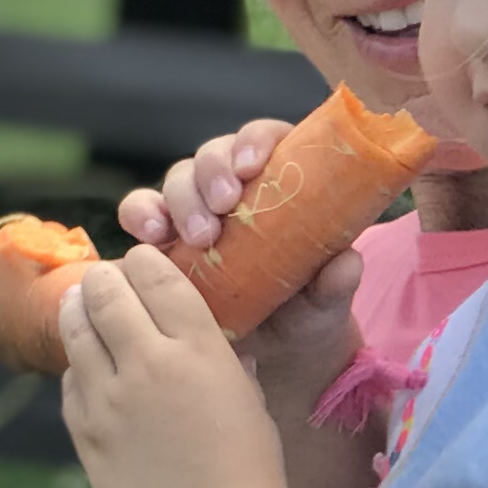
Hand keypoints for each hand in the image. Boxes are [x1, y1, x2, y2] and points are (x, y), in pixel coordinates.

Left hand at [57, 251, 285, 487]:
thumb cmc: (247, 464)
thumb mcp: (245, 393)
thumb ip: (220, 354)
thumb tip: (203, 328)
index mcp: (198, 348)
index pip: (154, 274)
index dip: (143, 261)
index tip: (139, 262)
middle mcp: (148, 364)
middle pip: (105, 291)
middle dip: (103, 279)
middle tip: (105, 281)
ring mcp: (109, 398)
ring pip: (75, 328)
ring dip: (78, 311)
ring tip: (82, 308)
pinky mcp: (85, 431)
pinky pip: (70, 381)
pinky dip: (78, 366)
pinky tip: (88, 368)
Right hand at [118, 130, 365, 433]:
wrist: (272, 349)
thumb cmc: (306, 310)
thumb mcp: (326, 300)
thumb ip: (336, 282)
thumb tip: (346, 263)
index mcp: (280, 180)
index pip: (264, 138)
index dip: (254, 140)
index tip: (252, 165)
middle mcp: (234, 186)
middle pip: (214, 155)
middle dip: (212, 173)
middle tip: (223, 205)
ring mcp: (196, 207)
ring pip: (178, 179)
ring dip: (182, 199)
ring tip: (198, 236)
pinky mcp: (164, 235)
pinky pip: (142, 211)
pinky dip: (141, 215)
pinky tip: (149, 236)